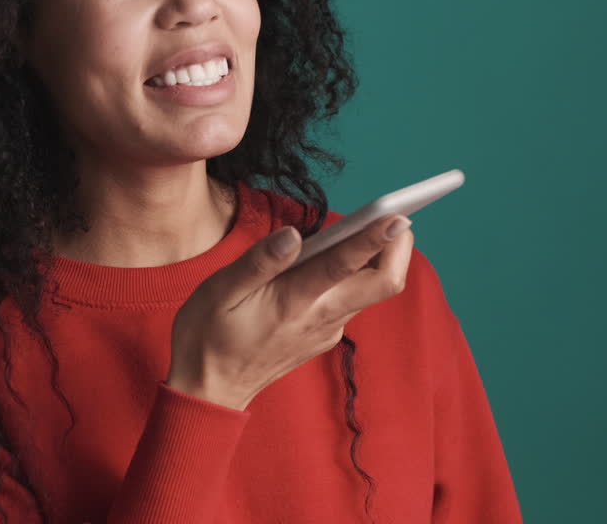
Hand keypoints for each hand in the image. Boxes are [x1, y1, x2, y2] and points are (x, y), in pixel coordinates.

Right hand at [166, 214, 413, 409]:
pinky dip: (355, 274)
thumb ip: (260, 261)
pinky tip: (335, 258)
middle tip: (394, 217)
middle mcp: (321, 318)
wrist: (209, 390)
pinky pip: (351, 300)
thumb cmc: (208, 336)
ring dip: (379, 259)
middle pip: (384, 283)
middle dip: (398, 248)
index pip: (344, 265)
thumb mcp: (219, 291)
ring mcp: (327, 329)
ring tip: (370, 225)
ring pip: (371, 291)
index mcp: (294, 303)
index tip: (397, 215)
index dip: (374, 238)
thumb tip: (293, 235)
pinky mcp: (325, 335)